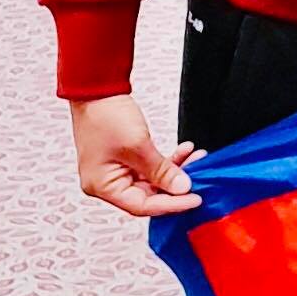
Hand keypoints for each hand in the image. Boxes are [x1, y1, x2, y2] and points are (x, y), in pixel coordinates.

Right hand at [69, 94, 204, 217]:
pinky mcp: (124, 158)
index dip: (170, 204)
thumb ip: (161, 170)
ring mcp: (115, 170)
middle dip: (176, 185)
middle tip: (199, 178)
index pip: (142, 206)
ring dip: (175, 170)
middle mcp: (107, 183)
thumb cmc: (105, 116)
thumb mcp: (138, 146)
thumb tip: (181, 188)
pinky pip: (150, 168)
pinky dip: (167, 161)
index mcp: (102, 186)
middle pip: (148, 195)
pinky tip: (183, 151)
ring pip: (152, 180)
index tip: (194, 199)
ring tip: (195, 158)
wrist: (97, 89)